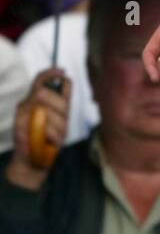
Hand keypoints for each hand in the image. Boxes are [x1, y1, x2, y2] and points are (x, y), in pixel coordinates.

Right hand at [7, 67, 69, 187]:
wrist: (34, 161)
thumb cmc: (47, 140)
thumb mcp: (59, 119)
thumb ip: (60, 101)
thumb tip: (65, 79)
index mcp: (37, 100)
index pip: (40, 80)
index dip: (50, 73)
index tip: (61, 71)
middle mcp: (27, 104)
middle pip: (44, 93)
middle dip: (60, 108)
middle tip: (61, 123)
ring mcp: (22, 114)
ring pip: (46, 110)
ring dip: (58, 126)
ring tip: (55, 136)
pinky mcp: (20, 126)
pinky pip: (44, 126)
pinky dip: (53, 135)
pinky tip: (50, 141)